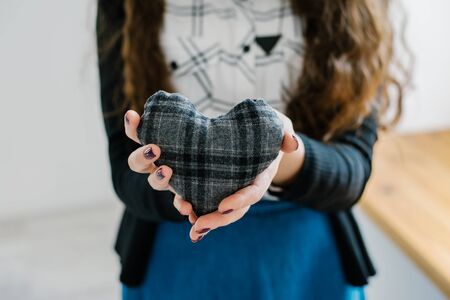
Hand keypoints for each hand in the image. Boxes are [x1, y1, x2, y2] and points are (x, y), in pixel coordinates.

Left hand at [174, 109, 300, 241]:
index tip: (222, 206)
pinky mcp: (217, 184)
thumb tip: (292, 144)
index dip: (240, 201)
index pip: (253, 192)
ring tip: (191, 229)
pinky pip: (206, 200)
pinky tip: (182, 209)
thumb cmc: (269, 127)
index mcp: (262, 175)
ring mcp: (232, 188)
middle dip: (218, 220)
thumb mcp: (279, 125)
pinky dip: (194, 207)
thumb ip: (285, 133)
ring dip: (204, 221)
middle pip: (235, 210)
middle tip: (198, 225)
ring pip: (220, 211)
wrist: (260, 133)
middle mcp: (246, 186)